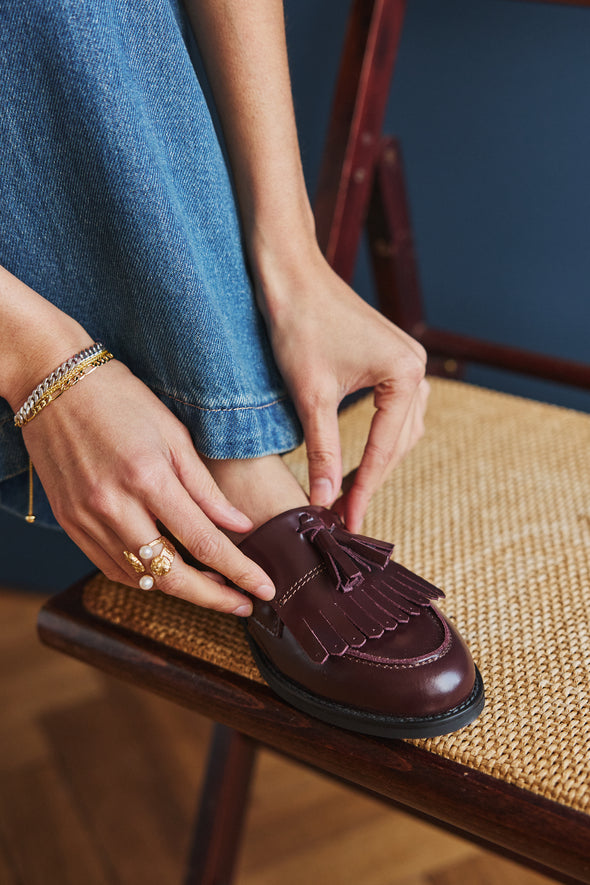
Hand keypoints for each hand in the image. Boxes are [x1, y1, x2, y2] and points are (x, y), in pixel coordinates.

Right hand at [22, 360, 274, 614]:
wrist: (53, 383)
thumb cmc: (120, 399)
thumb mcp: (174, 434)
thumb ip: (205, 488)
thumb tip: (240, 524)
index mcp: (149, 478)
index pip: (204, 542)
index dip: (239, 572)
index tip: (263, 589)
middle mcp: (115, 506)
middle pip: (171, 575)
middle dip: (213, 598)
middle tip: (243, 606)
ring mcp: (87, 519)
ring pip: (141, 579)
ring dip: (180, 590)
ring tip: (212, 589)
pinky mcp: (70, 523)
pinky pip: (111, 568)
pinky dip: (143, 579)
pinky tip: (166, 575)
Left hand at [258, 247, 428, 533]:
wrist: (291, 272)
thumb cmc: (299, 325)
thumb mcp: (311, 396)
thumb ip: (323, 451)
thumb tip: (324, 500)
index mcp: (405, 375)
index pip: (384, 449)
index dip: (364, 490)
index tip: (347, 523)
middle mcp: (417, 368)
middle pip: (398, 443)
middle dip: (372, 479)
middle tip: (345, 516)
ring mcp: (408, 362)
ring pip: (400, 430)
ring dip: (377, 462)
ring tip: (349, 495)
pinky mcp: (392, 359)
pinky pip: (393, 412)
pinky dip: (377, 438)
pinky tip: (357, 459)